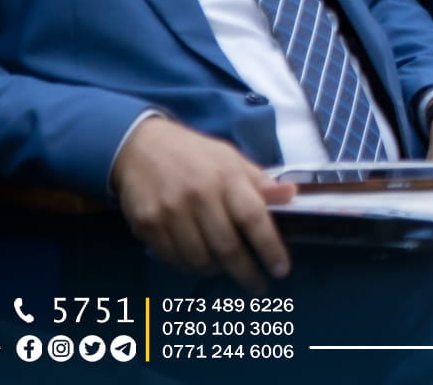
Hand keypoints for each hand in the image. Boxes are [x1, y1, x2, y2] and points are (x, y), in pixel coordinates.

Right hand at [109, 117, 294, 292]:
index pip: (253, 218)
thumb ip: (260, 182)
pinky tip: (200, 261)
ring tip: (227, 268)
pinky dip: (190, 267)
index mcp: (226, 177)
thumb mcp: (232, 159)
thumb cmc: (195, 155)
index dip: (270, 247)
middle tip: (258, 286)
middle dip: (246, 273)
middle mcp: (199, 196)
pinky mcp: (147, 225)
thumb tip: (291, 195)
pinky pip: (173, 259)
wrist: (140, 147)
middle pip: (227, 247)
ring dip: (217, 271)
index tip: (281, 270)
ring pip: (199, 259)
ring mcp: (170, 212)